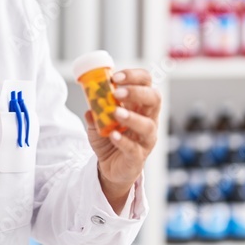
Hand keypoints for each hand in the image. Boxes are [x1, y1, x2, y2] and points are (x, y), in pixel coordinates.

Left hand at [84, 68, 159, 213]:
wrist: (111, 167)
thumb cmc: (110, 138)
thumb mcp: (98, 122)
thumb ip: (95, 113)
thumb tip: (89, 108)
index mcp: (140, 105)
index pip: (146, 83)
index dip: (134, 76)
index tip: (115, 77)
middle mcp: (148, 119)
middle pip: (154, 99)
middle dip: (137, 92)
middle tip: (118, 92)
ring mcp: (145, 139)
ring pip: (148, 125)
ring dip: (132, 117)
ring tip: (116, 113)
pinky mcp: (138, 157)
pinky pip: (134, 148)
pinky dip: (123, 141)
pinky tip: (113, 135)